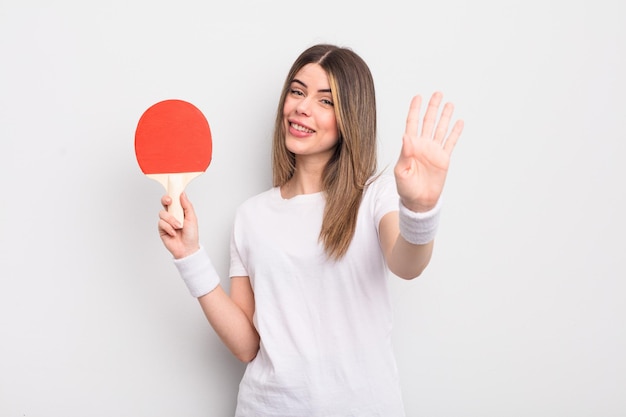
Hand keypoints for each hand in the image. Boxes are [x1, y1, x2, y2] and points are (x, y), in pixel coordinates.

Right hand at [158, 192, 200, 258]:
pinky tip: (174, 233)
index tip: (173, 192)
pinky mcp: (162, 228)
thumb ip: (187, 206)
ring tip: (178, 227)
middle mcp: (172, 214)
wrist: (187, 248)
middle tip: (169, 202)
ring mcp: (166, 221)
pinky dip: (169, 228)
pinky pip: (161, 223)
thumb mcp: (192, 218)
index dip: (172, 194)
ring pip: (163, 213)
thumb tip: (182, 194)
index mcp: (180, 210)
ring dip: (171, 220)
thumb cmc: (191, 234)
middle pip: (164, 202)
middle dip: (165, 200)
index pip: (174, 199)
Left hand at [394, 92, 463, 211]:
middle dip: (432, 108)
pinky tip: (459, 122)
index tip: (418, 97)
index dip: (415, 110)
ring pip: (440, 129)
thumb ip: (404, 154)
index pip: (412, 123)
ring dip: (445, 116)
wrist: (419, 201)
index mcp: (410, 146)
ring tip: (449, 103)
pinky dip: (455, 132)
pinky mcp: (443, 159)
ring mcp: (434, 151)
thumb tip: (406, 136)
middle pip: (428, 121)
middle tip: (437, 94)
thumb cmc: (406, 188)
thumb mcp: (401, 171)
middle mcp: (422, 145)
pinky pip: (450, 142)